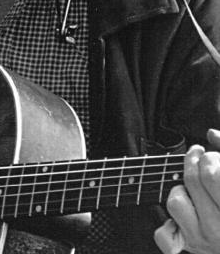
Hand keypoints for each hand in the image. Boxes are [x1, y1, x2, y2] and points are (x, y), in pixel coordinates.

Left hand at [154, 129, 219, 253]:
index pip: (212, 175)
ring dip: (182, 189)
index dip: (209, 158)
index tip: (211, 156)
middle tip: (200, 158)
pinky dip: (169, 220)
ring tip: (197, 191)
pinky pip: (164, 231)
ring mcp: (204, 240)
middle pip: (193, 180)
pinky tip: (186, 214)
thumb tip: (211, 134)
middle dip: (194, 162)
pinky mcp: (190, 247)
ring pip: (176, 200)